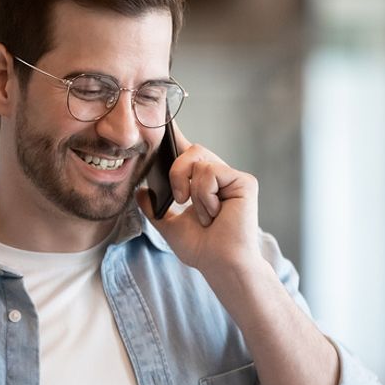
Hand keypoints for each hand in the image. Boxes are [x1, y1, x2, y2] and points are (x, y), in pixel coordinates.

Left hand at [136, 125, 262, 276]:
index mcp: (203, 183)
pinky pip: (212, 172)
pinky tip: (215, 213)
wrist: (220, 264)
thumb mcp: (169, 226)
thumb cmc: (202, 249)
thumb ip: (154, 208)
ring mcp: (233, 178)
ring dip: (192, 192)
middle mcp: (219, 177)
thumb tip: (140, 192)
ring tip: (204, 214)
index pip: (188, 153)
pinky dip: (205, 195)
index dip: (177, 136)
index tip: (165, 120)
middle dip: (177, 174)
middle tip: (179, 199)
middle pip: (192, 151)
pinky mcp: (244, 181)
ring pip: (199, 161)